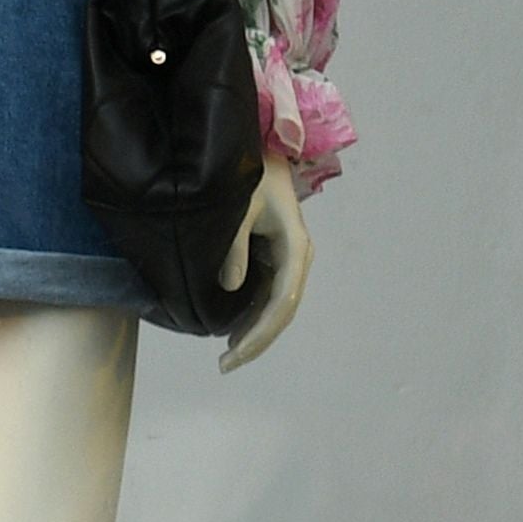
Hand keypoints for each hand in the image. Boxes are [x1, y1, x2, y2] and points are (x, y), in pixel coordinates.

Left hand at [214, 157, 314, 374]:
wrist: (262, 155)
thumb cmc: (250, 175)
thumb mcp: (240, 207)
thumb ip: (234, 246)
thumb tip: (231, 287)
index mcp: (296, 246)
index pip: (283, 301)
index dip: (260, 332)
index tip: (234, 353)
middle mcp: (298, 258)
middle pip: (283, 312)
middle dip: (256, 341)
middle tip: (225, 365)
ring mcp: (289, 260)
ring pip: (277, 308)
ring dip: (255, 333)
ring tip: (227, 357)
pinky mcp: (277, 259)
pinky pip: (268, 296)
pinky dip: (252, 317)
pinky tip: (233, 333)